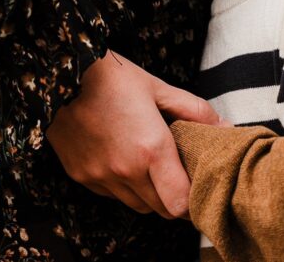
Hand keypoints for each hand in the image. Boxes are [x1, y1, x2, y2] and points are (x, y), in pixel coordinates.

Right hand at [46, 49, 221, 217]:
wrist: (58, 75)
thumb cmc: (112, 77)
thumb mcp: (158, 87)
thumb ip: (194, 111)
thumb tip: (224, 127)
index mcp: (150, 149)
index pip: (179, 203)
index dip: (192, 200)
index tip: (197, 184)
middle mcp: (124, 170)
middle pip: (160, 209)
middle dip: (174, 198)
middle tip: (179, 175)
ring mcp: (99, 176)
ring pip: (135, 205)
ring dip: (149, 194)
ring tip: (152, 167)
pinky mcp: (80, 176)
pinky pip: (111, 195)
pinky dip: (123, 187)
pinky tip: (124, 160)